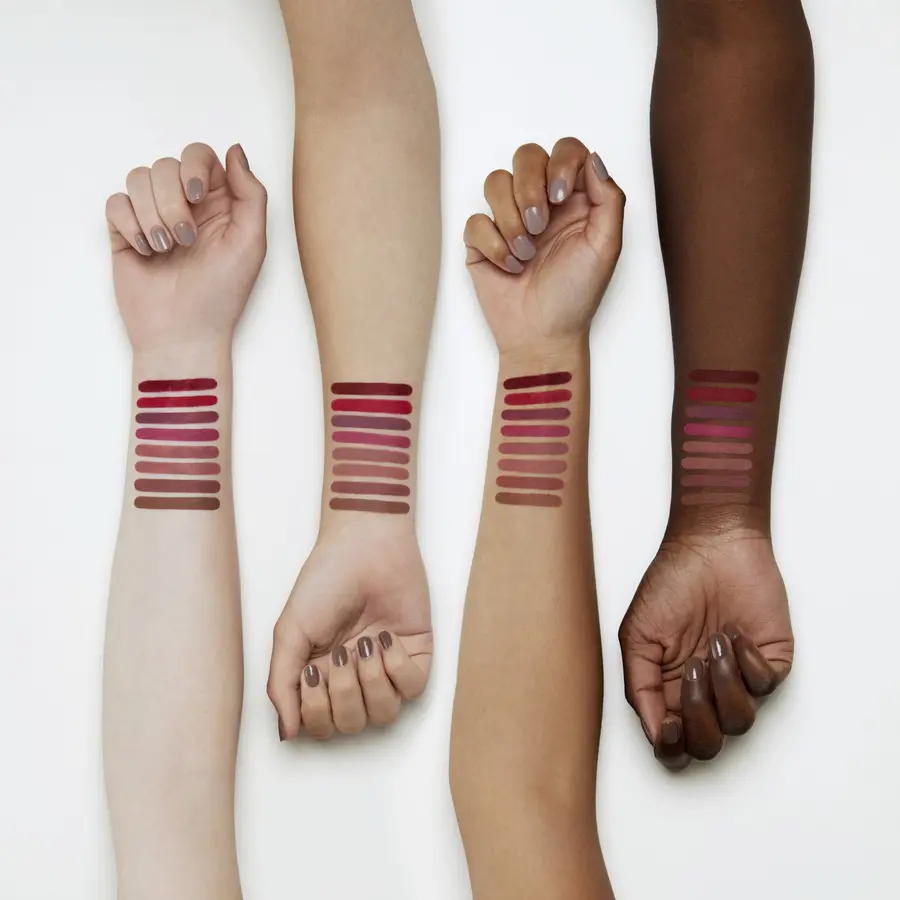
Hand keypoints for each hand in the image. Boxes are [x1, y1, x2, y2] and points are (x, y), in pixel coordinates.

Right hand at [106, 143, 266, 351]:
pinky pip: (116, 202)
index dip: (194, 167)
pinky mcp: (126, 232)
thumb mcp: (252, 244)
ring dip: (152, 214)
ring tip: (166, 249)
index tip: (197, 196)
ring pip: (138, 178)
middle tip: (185, 239)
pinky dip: (129, 225)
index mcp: (219, 204)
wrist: (182, 333)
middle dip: (172, 200)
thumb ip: (251, 194)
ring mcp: (154, 216)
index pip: (200, 156)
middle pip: (166, 164)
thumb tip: (234, 150)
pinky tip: (145, 252)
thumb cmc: (222, 294)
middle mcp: (186, 205)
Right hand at [267, 518, 432, 739]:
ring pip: (384, 714)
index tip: (312, 673)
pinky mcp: (417, 653)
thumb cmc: (325, 581)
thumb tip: (285, 735)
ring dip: (372, 682)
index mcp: (320, 675)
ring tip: (366, 646)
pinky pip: (413, 689)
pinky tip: (387, 640)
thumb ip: (282, 685)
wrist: (365, 546)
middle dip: (344, 694)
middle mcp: (354, 677)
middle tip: (341, 654)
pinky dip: (398, 669)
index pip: (320, 726)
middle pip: (353, 724)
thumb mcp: (290, 632)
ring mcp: (387, 667)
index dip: (317, 713)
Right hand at [464, 137, 624, 353]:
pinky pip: (476, 220)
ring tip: (526, 252)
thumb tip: (594, 159)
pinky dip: (493, 243)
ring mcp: (509, 219)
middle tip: (539, 225)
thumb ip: (609, 199)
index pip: (565, 151)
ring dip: (511, 218)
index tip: (561, 196)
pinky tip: (510, 266)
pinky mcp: (482, 241)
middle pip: (526, 155)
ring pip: (495, 182)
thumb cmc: (576, 295)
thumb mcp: (607, 247)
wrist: (543, 335)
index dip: (560, 163)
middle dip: (529, 187)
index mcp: (575, 200)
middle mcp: (542, 203)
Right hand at [618, 526, 793, 769]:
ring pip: (740, 721)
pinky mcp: (770, 661)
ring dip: (725, 683)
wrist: (711, 546)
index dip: (672, 746)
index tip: (669, 725)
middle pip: (708, 744)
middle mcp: (706, 692)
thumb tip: (655, 732)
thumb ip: (640, 686)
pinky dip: (748, 662)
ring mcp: (740, 679)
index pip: (675, 744)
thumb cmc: (671, 583)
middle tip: (693, 670)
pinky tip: (735, 632)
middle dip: (699, 716)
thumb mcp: (637, 635)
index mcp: (671, 689)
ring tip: (714, 642)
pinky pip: (765, 686)